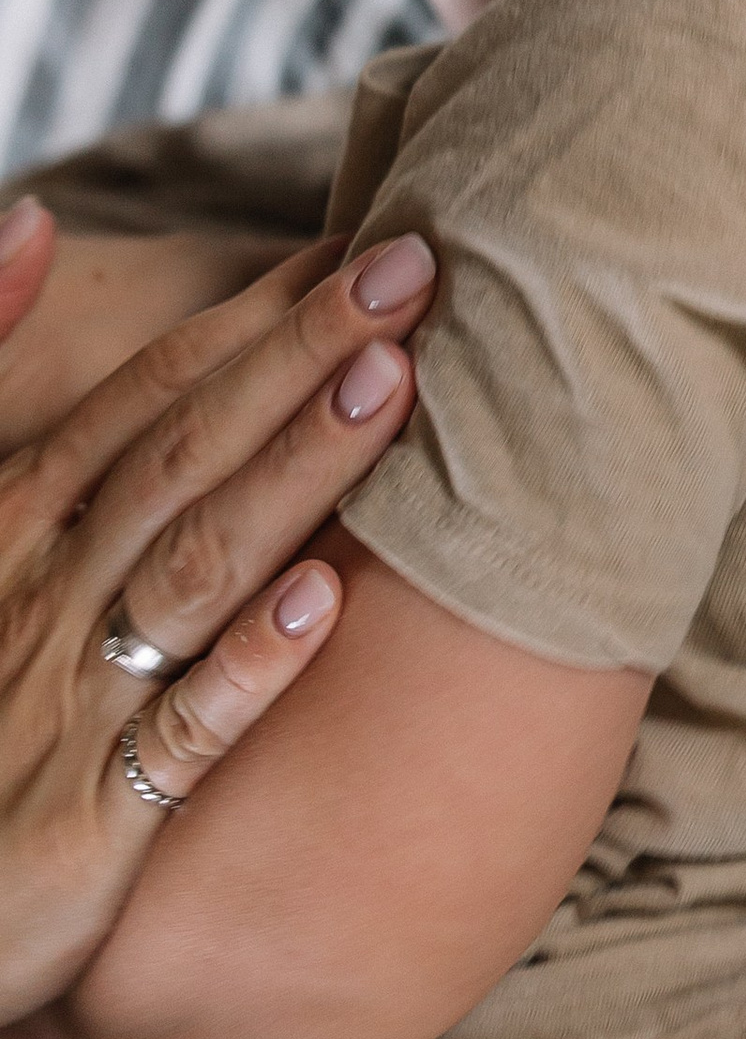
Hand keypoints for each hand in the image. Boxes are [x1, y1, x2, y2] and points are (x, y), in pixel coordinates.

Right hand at [0, 200, 434, 1024]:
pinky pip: (180, 733)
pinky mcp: (89, 820)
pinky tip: (325, 606)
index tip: (363, 242)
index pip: (151, 393)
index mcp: (16, 522)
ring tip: (390, 385)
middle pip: (186, 449)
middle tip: (412, 266)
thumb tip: (36, 219)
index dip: (256, 312)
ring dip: (294, 472)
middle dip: (299, 351)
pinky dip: (249, 668)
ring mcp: (70, 702)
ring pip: (198, 566)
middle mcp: (45, 593)